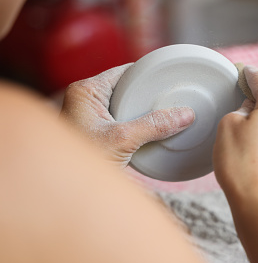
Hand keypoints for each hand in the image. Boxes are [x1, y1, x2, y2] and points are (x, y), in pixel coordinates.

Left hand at [60, 64, 194, 166]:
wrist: (66, 191)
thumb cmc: (81, 162)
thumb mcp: (122, 140)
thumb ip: (153, 126)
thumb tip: (186, 114)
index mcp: (86, 91)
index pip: (125, 71)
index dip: (149, 73)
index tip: (172, 78)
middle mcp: (87, 100)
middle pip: (128, 88)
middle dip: (150, 94)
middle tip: (175, 98)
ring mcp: (92, 117)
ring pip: (127, 106)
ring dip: (145, 111)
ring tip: (169, 113)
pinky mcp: (98, 133)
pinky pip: (124, 121)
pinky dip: (139, 125)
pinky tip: (154, 132)